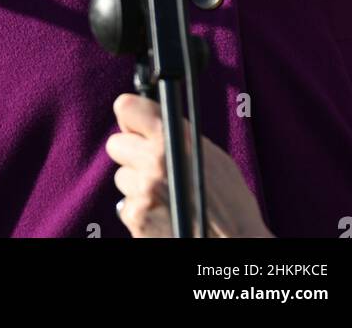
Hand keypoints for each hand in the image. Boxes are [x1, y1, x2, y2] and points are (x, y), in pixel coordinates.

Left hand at [105, 92, 273, 237]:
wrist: (235, 244)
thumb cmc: (230, 200)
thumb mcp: (211, 155)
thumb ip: (176, 134)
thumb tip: (150, 121)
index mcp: (171, 140)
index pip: (126, 107)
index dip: (131, 118)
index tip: (137, 127)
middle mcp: (152, 162)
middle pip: (116, 144)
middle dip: (131, 153)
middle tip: (151, 164)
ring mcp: (142, 192)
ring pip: (121, 177)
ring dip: (137, 184)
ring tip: (165, 194)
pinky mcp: (135, 218)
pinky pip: (126, 205)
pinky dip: (141, 209)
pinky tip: (164, 213)